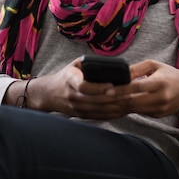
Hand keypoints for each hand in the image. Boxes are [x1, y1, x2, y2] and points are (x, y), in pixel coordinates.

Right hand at [6, 58, 133, 119]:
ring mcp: (76, 108)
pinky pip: (98, 116)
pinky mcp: (81, 116)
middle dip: (112, 98)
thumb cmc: (67, 75)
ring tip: (128, 102)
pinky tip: (122, 111)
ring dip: (114, 107)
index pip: (84, 86)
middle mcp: (72, 96)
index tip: (112, 85)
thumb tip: (109, 64)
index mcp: (70, 80)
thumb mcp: (75, 64)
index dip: (98, 87)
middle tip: (128, 94)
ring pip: (98, 110)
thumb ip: (89, 62)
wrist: (50, 94)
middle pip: (94, 100)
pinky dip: (111, 114)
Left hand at [106, 59, 178, 117]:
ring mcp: (160, 109)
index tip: (107, 91)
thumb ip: (137, 69)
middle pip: (134, 102)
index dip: (121, 90)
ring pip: (135, 110)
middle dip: (116, 100)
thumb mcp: (155, 65)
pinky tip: (118, 106)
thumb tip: (120, 73)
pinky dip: (129, 109)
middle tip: (101, 99)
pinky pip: (140, 113)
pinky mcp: (158, 116)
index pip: (137, 87)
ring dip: (120, 106)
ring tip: (106, 103)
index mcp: (160, 83)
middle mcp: (161, 98)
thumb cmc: (169, 74)